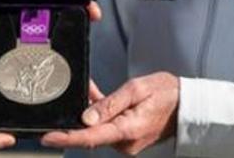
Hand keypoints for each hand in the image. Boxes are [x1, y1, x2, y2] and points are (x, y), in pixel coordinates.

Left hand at [40, 72, 179, 155]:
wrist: (187, 104)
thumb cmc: (166, 93)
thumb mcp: (137, 90)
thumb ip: (109, 104)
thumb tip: (85, 119)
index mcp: (127, 130)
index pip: (90, 138)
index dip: (66, 138)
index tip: (46, 138)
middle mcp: (125, 142)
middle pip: (91, 133)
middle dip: (77, 116)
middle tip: (73, 95)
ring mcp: (126, 143)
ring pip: (97, 129)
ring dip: (90, 112)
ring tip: (92, 90)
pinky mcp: (126, 139)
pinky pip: (106, 127)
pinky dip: (100, 114)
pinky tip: (97, 97)